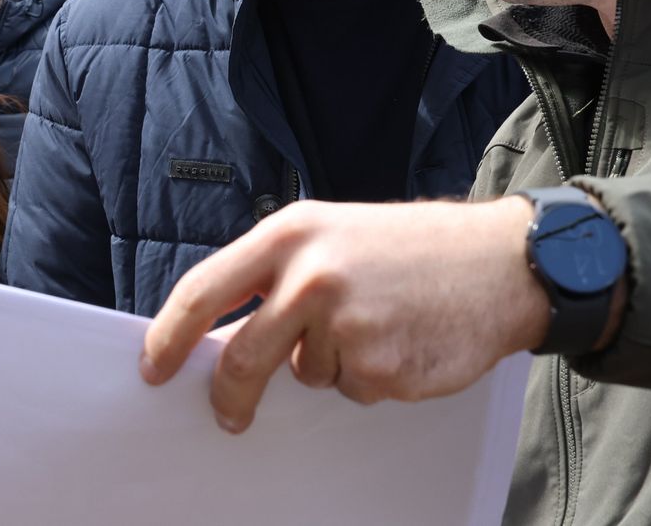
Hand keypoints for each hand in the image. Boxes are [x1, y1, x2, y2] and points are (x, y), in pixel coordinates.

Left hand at [139, 197, 550, 432]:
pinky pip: (353, 390)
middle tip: (229, 415)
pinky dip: (370, 377)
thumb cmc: (408, 248)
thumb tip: (224, 337)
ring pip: (308, 375)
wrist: (497, 261)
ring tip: (378, 322)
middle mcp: (310, 276)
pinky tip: (402, 340)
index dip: (170, 335)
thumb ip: (277, 276)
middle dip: (230, 395)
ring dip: (332, 365)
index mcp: (289, 235)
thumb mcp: (332, 234)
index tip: (153, 367)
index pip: (204, 290)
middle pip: (242, 357)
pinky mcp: (380, 367)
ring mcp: (346, 325)